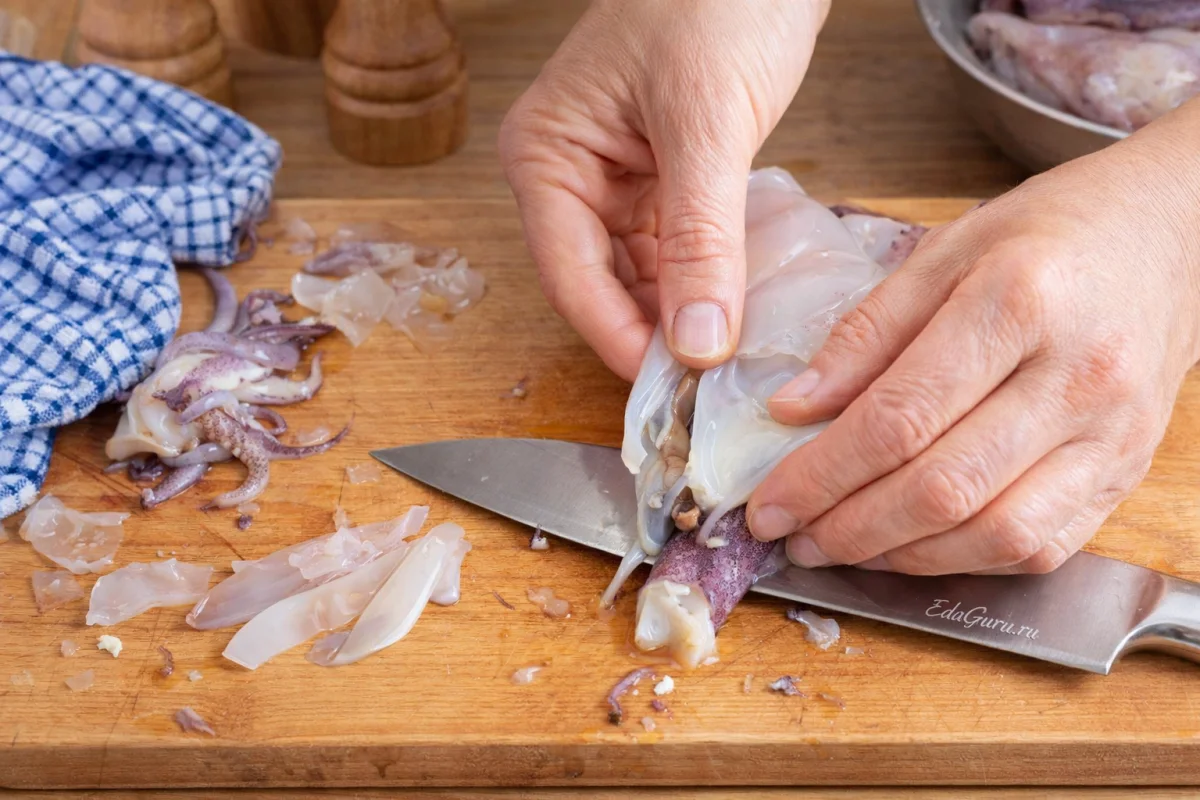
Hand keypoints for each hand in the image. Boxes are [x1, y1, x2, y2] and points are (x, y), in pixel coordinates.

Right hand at [499, 0, 828, 379]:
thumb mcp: (708, 123)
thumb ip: (702, 239)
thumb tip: (700, 342)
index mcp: (546, 156)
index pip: (571, 277)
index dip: (618, 340)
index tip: (672, 393)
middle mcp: (570, 174)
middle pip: (601, 285)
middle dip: (651, 334)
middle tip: (704, 389)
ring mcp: (617, 178)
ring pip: (641, 275)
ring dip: (682, 313)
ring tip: (727, 358)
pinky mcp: (663, 175)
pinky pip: (676, 248)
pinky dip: (705, 280)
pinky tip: (737, 308)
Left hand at [747, 99, 1199, 574]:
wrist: (1172, 235)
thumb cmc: (1048, 234)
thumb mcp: (944, 249)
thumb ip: (865, 333)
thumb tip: (791, 408)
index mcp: (1019, 302)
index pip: (900, 417)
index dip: (820, 473)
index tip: (767, 502)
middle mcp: (1077, 377)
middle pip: (943, 486)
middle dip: (848, 526)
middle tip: (789, 535)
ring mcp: (1112, 435)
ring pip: (992, 533)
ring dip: (899, 554)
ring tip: (836, 544)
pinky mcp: (1125, 472)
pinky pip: (1039, 546)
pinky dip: (962, 560)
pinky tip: (908, 546)